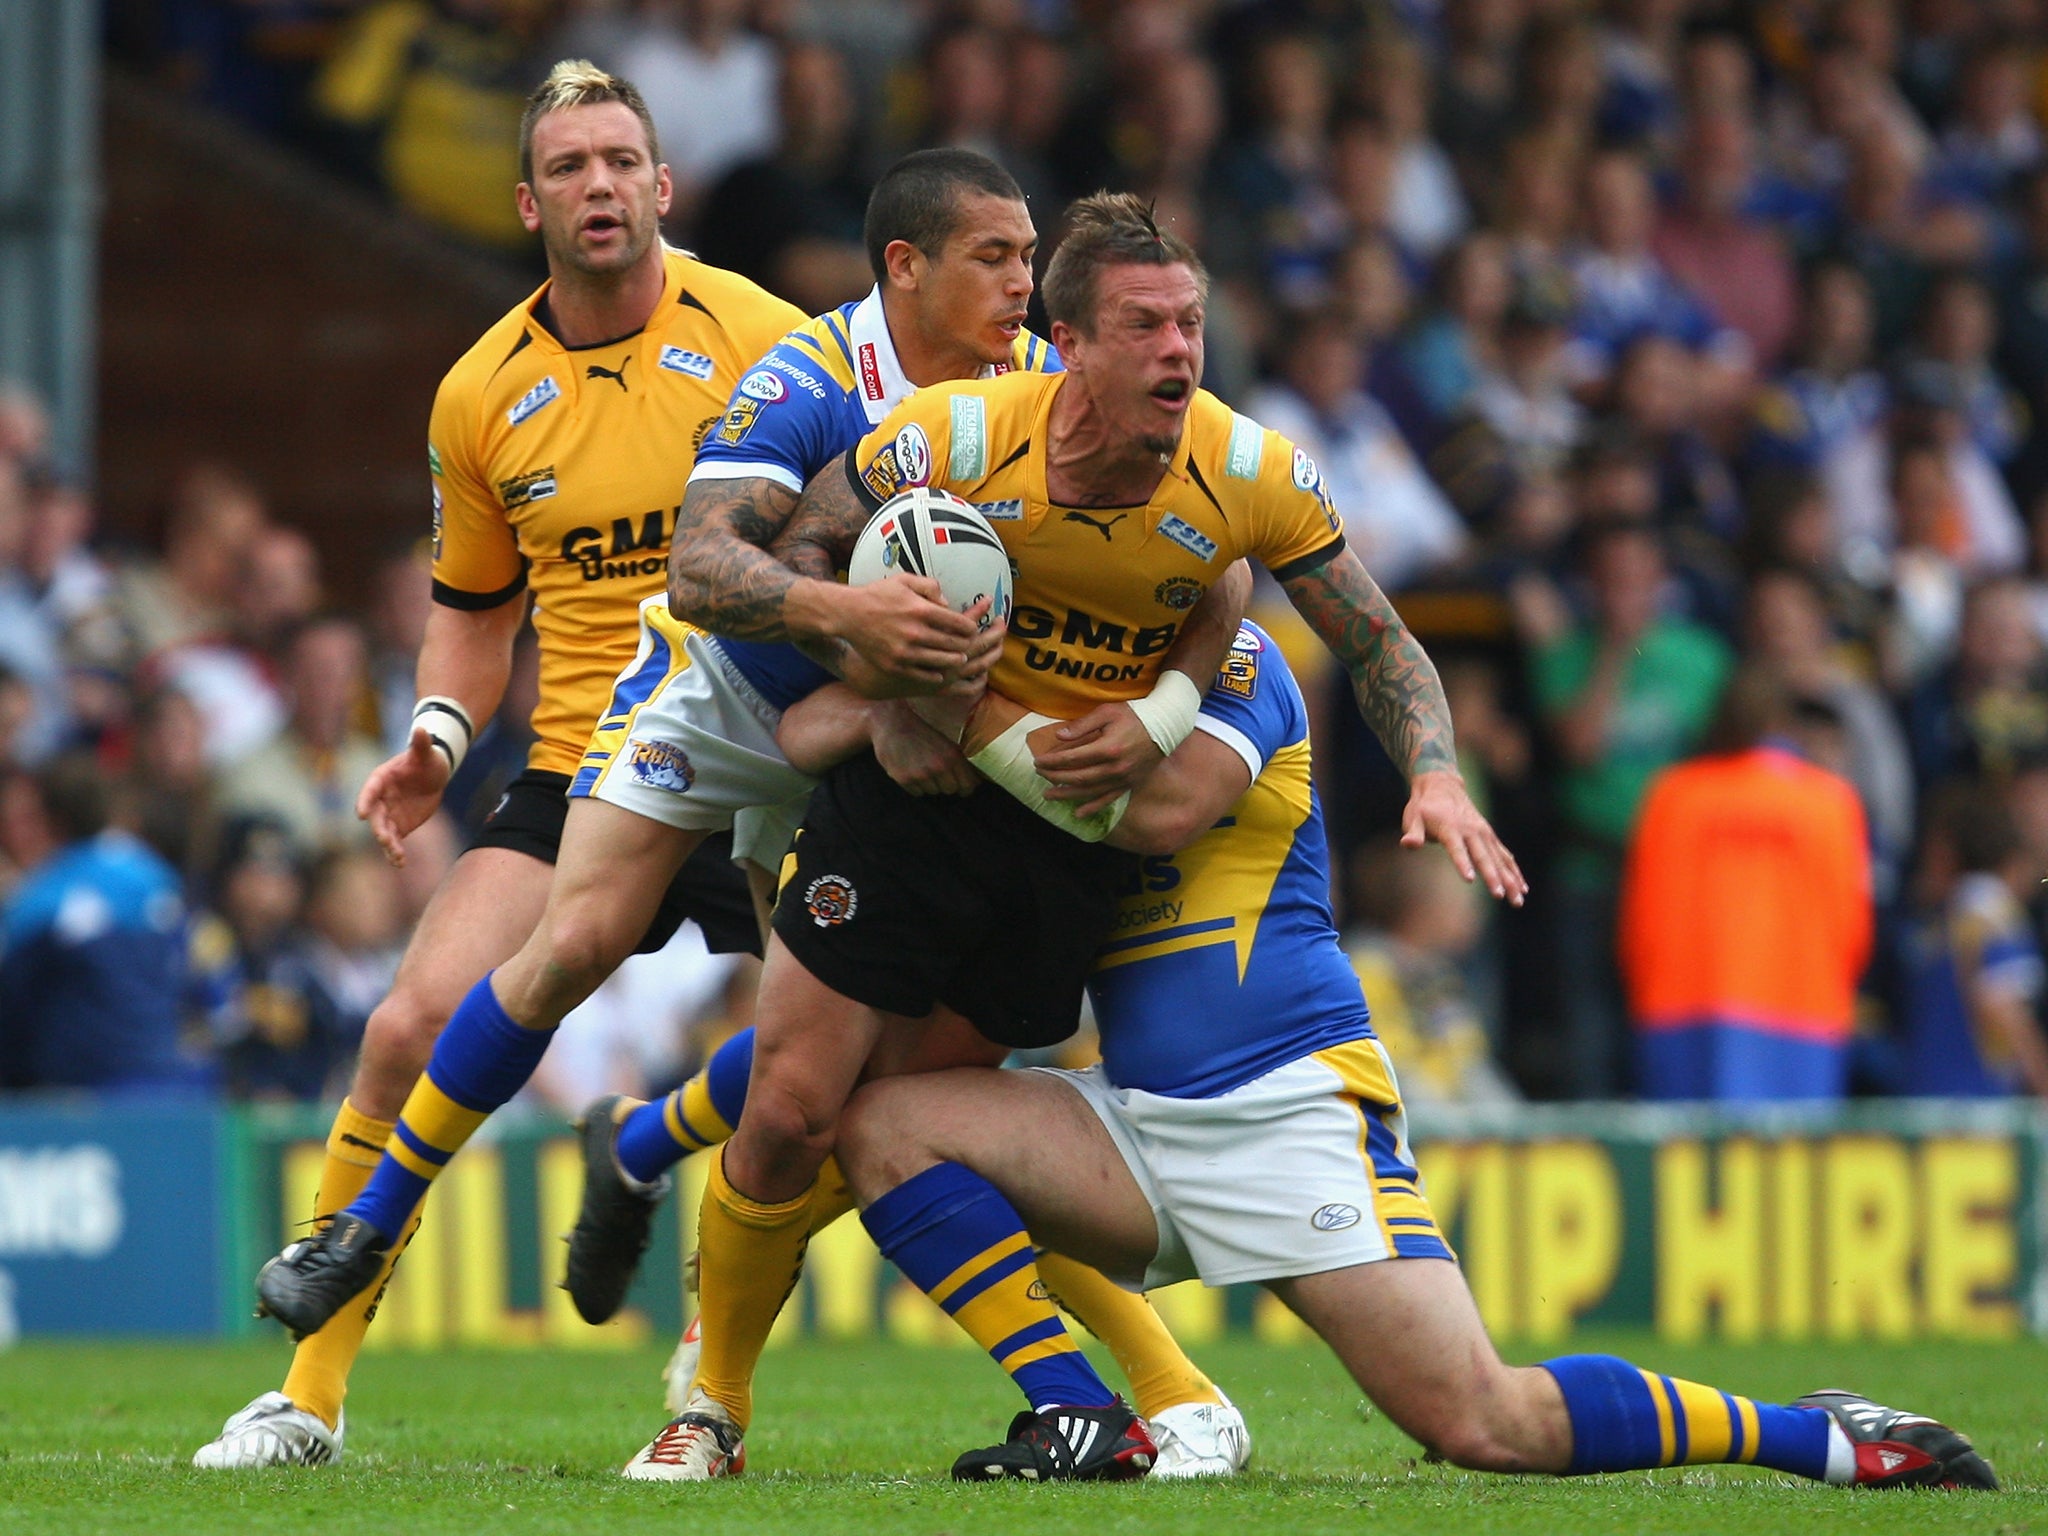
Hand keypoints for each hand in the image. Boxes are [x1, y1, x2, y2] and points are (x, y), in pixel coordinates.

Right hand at [356, 726, 452, 865]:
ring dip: (388, 844)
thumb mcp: (426, 752)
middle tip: (385, 839)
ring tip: (397, 857)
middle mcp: (380, 798)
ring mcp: (388, 813)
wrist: (433, 774)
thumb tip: (422, 728)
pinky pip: (395, 840)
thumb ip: (421, 743)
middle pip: (375, 815)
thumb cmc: (426, 760)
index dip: (365, 801)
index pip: (370, 790)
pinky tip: (400, 863)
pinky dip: (396, 852)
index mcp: (381, 779)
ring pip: (384, 831)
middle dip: (378, 827)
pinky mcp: (399, 825)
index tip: (361, 813)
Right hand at [827, 575, 980, 690]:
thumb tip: (948, 603)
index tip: (972, 629)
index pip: (959, 624)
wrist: (847, 613)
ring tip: (959, 659)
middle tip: (970, 646)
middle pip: (954, 645)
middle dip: (967, 645)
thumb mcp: (904, 580)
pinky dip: (936, 675)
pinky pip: (924, 675)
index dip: (971, 628)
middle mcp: (914, 632)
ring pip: (942, 662)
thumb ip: (930, 586)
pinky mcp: (894, 666)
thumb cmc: (878, 595)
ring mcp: (904, 652)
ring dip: (954, 661)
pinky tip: (940, 672)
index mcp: (921, 610)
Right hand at [871, 701, 979, 794]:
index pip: (968, 786)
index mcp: (952, 756)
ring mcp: (921, 774)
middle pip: (950, 790)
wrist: (892, 722)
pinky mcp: (904, 779)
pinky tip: (911, 770)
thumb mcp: (946, 742)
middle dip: (945, 784)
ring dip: (929, 784)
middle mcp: (938, 767)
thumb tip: (976, 782)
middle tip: (936, 772)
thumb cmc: (921, 732)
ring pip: (933, 792)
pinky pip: (917, 793)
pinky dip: (915, 786)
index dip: (966, 788)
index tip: (962, 788)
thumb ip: (959, 761)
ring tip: (921, 767)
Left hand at [1033, 701, 1164, 817]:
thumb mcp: (1107, 712)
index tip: (1039, 760)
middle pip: (1078, 777)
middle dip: (1055, 777)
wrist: (1166, 726)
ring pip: (1089, 792)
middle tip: (1039, 775)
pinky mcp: (1130, 784)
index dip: (1053, 761)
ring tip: (1049, 796)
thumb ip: (1083, 725)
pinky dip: (1092, 807)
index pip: (1072, 758)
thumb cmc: (1135, 715)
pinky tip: (1078, 813)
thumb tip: (1059, 735)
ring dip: (1067, 795)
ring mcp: (1123, 778)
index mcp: (1107, 748)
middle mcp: (1114, 768)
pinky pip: (1108, 799)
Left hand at [1399, 770, 1526, 905]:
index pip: (1457, 849)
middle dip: (1493, 877)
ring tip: (1518, 899)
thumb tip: (1408, 844)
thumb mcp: (1413, 817)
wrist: (1443, 785)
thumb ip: (1413, 833)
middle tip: (1500, 896)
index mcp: (1450, 828)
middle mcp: (1471, 830)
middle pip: (1483, 856)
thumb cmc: (1424, 807)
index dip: (1463, 863)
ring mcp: (1484, 833)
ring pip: (1499, 859)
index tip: (1470, 879)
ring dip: (1510, 879)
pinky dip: (1514, 871)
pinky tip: (1522, 888)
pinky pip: (1504, 856)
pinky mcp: (1490, 836)